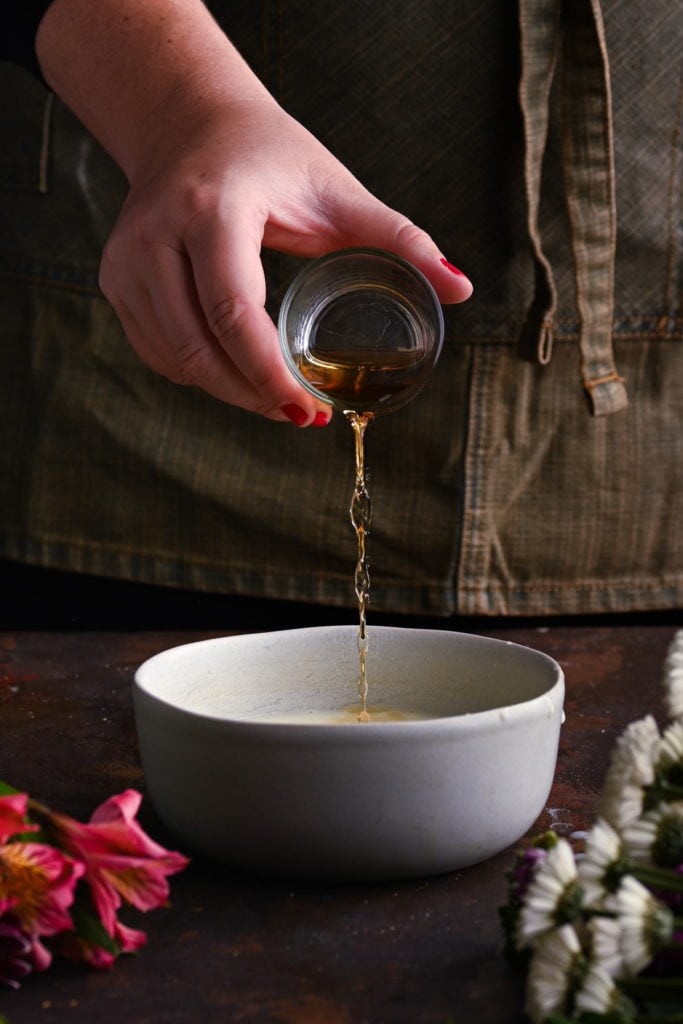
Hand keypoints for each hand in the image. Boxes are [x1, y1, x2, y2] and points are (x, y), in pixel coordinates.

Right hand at [38, 0, 472, 424]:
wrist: (189, 125)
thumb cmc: (270, 158)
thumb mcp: (337, 191)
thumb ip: (399, 238)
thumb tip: (461, 287)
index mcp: (212, 207)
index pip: (232, 308)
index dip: (268, 372)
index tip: (307, 412)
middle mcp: (156, 234)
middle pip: (199, 348)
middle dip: (253, 396)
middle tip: (302, 418)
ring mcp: (126, 260)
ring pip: (175, 360)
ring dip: (228, 393)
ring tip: (277, 400)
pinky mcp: (114, 279)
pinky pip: (156, 353)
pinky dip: (197, 375)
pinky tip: (235, 375)